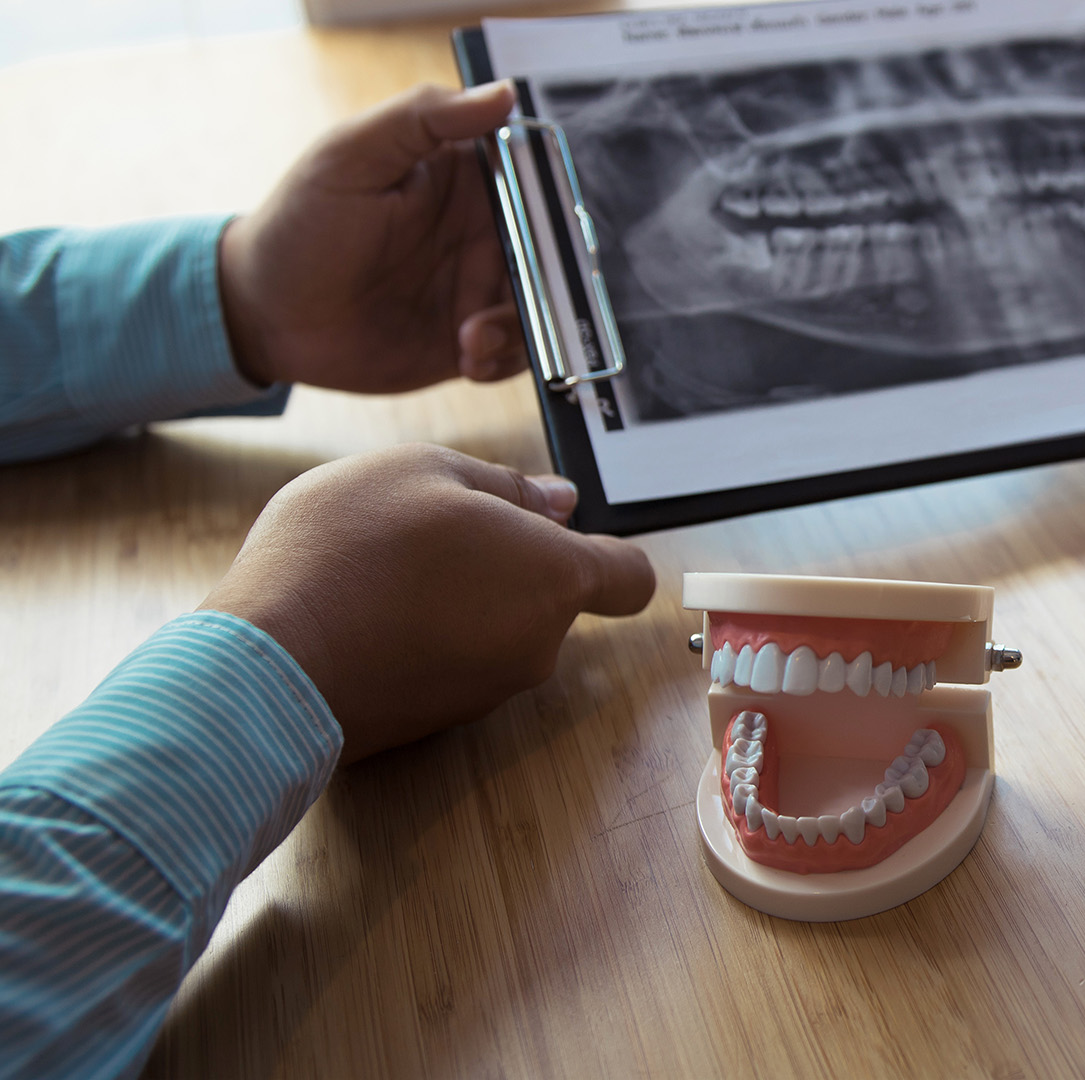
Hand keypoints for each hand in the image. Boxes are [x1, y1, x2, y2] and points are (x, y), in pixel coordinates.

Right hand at [201, 445, 655, 761]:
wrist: (268, 666)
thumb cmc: (346, 553)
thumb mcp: (424, 470)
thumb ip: (507, 486)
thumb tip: (558, 502)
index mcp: (553, 579)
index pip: (630, 579)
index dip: (608, 553)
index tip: (564, 533)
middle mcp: (536, 647)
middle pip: (548, 599)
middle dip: (506, 565)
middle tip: (433, 530)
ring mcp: (487, 693)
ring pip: (494, 632)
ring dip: (457, 600)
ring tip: (383, 571)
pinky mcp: (436, 724)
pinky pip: (447, 666)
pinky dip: (421, 640)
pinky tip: (364, 614)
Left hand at [218, 83, 527, 392]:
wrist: (264, 316)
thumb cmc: (298, 225)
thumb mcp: (351, 155)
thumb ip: (423, 118)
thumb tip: (504, 95)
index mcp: (463, 177)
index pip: (533, 179)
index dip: (550, 203)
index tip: (539, 232)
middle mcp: (481, 231)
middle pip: (551, 249)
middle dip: (545, 279)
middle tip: (505, 300)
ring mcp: (478, 287)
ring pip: (544, 304)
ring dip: (522, 325)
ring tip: (470, 339)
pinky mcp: (471, 339)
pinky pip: (518, 351)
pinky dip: (506, 358)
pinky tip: (465, 357)